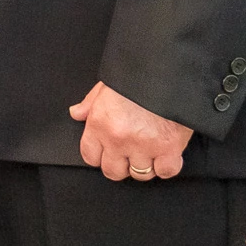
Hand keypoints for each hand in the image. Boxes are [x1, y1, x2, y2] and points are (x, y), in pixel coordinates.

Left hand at [72, 81, 189, 180]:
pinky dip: (167, 166)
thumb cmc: (135, 78)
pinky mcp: (168, 149)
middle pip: (114, 171)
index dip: (100, 156)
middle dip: (121, 166)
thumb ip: (89, 104)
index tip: (109, 153)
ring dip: (145, 166)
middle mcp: (118, 139)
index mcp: (99, 124)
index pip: (90, 156)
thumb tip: (77, 113)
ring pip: (140, 174)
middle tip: (130, 155)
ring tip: (150, 152)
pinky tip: (166, 156)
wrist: (166, 72)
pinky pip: (165, 171)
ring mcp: (143, 146)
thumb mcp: (105, 87)